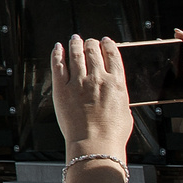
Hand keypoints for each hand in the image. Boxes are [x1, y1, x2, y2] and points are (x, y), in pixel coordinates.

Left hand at [51, 36, 131, 156]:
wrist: (95, 144)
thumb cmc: (113, 133)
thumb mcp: (125, 112)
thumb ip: (119, 98)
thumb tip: (116, 95)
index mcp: (117, 83)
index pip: (113, 56)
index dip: (108, 45)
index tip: (106, 41)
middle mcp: (98, 79)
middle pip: (93, 52)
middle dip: (90, 43)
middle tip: (88, 41)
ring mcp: (78, 83)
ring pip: (75, 55)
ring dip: (75, 44)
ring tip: (74, 39)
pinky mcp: (61, 89)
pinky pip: (58, 65)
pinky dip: (57, 54)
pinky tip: (57, 48)